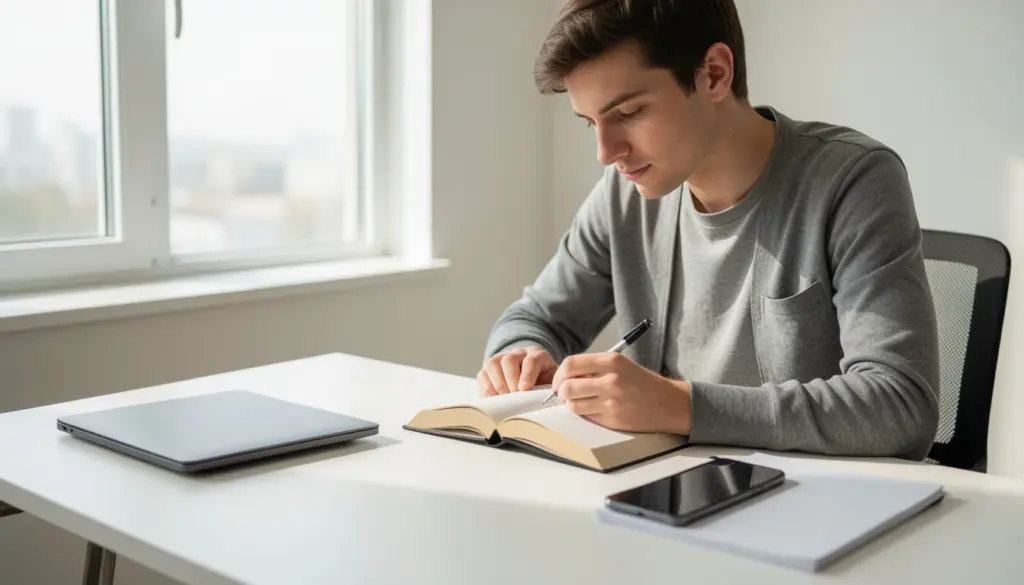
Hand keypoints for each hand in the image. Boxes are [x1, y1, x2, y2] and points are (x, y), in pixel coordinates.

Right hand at [477, 346, 558, 395]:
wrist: (534, 383)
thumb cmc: (545, 387)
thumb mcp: (552, 386)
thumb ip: (549, 390)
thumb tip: (542, 400)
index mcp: (538, 356)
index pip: (531, 360)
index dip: (527, 375)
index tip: (524, 389)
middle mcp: (519, 353)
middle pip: (509, 360)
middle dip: (510, 382)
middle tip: (514, 398)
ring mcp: (502, 358)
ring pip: (493, 364)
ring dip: (497, 385)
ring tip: (505, 400)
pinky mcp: (489, 369)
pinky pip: (482, 375)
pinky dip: (487, 389)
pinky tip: (495, 400)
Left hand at [551, 353, 691, 434]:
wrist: (667, 402)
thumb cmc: (640, 382)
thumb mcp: (619, 365)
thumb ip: (593, 367)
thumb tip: (564, 375)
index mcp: (610, 361)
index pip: (570, 364)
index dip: (559, 374)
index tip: (559, 381)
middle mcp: (610, 380)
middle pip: (567, 387)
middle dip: (561, 392)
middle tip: (565, 394)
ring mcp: (611, 401)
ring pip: (573, 404)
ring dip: (571, 404)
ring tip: (579, 402)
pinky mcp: (612, 419)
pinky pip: (585, 416)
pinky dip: (583, 413)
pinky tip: (592, 409)